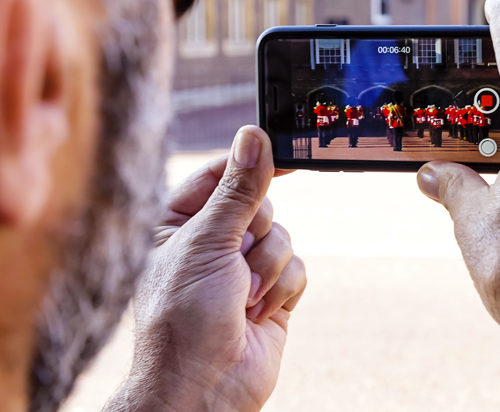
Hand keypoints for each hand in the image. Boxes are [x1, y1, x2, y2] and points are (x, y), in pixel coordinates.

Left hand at [106, 126, 304, 411]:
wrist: (203, 390)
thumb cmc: (183, 319)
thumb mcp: (208, 243)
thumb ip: (238, 190)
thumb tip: (254, 137)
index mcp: (178, 223)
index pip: (220, 175)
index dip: (249, 164)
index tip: (280, 152)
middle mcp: (212, 243)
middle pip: (262, 205)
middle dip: (257, 235)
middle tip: (235, 261)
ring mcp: (243, 270)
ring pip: (284, 237)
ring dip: (268, 269)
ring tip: (242, 300)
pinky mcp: (271, 295)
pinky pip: (298, 269)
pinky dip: (283, 289)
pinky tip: (259, 313)